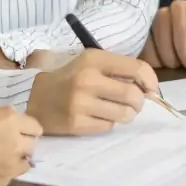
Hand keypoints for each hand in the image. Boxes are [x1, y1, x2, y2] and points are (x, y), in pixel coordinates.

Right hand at [0, 108, 41, 185]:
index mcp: (10, 120)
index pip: (33, 124)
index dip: (24, 126)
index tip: (15, 128)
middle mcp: (17, 141)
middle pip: (33, 143)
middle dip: (23, 142)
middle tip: (8, 142)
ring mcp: (13, 164)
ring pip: (26, 162)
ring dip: (18, 158)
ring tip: (2, 159)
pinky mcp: (4, 182)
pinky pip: (11, 176)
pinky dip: (5, 173)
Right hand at [27, 50, 159, 135]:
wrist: (34, 97)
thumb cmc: (70, 77)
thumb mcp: (91, 63)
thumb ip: (119, 69)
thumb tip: (149, 87)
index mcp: (94, 59)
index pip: (137, 68)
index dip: (151, 81)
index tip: (151, 89)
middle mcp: (88, 80)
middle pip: (133, 95)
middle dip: (139, 102)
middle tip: (132, 103)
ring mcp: (81, 104)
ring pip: (124, 114)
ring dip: (126, 114)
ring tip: (116, 110)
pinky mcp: (76, 124)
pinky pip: (108, 126)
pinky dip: (108, 123)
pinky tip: (97, 116)